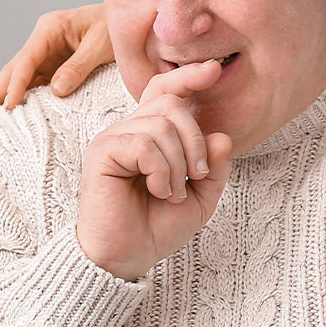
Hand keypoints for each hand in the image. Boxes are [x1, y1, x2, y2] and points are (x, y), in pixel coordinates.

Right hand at [0, 3, 111, 116]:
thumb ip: (79, 66)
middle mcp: (42, 41)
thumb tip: (57, 90)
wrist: (129, 22)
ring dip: (4, 99)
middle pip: (13, 69)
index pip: (26, 60)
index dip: (16, 84)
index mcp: (50, 28)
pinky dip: (23, 99)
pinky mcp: (53, 66)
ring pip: (19, 78)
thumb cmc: (116, 27)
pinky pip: (35, 84)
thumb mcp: (101, 44)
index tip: (9, 106)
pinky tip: (13, 115)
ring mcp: (46, 54)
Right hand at [75, 60, 233, 279]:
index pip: (165, 90)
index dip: (188, 77)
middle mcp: (129, 130)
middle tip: (196, 175)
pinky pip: (144, 143)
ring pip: (160, 124)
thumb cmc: (155, 228)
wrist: (126, 257)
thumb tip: (222, 135)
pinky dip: (161, 170)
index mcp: (149, 135)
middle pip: (170, 103)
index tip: (214, 70)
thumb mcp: (200, 198)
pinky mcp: (103, 152)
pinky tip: (158, 191)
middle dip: (195, 139)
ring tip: (171, 193)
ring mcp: (113, 139)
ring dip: (178, 163)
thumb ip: (214, 168)